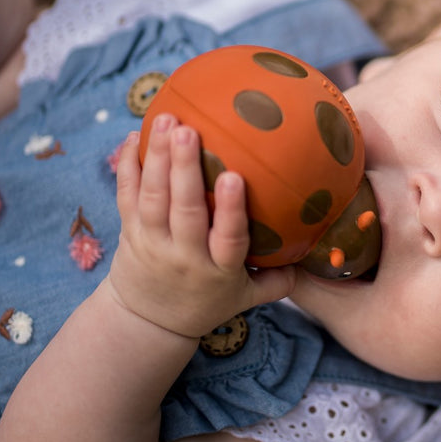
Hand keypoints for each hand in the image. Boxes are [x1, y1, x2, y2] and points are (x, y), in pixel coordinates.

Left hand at [109, 114, 295, 337]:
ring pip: (152, 197)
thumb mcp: (246, 300)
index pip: (227, 238)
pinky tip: (135, 133)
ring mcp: (152, 242)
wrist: (147, 322)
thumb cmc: (206, 304)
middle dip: (185, 168)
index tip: (235, 177)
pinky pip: (126, 194)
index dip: (230, 209)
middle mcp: (184, 254)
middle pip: (183, 210)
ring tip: (166, 119)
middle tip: (188, 130)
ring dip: (157, 156)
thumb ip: (279, 280)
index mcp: (218, 270)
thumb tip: (314, 254)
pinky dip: (128, 164)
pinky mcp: (129, 231)